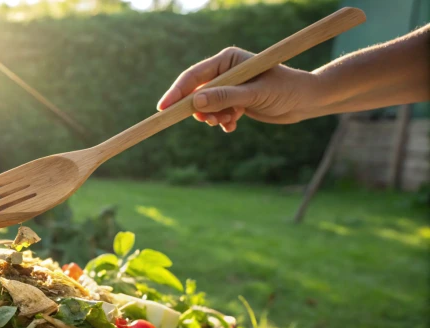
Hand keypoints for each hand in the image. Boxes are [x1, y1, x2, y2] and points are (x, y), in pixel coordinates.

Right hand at [156, 47, 320, 132]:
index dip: (177, 93)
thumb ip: (225, 97)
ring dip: (214, 117)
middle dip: (201, 110)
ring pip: (206, 106)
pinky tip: (234, 125)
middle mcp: (226, 71)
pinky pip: (217, 114)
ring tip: (229, 122)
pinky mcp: (234, 101)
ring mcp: (229, 86)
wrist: (306, 101)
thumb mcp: (254, 94)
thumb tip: (195, 103)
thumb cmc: (285, 90)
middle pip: (196, 92)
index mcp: (227, 59)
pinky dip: (222, 122)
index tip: (164, 109)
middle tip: (210, 121)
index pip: (194, 76)